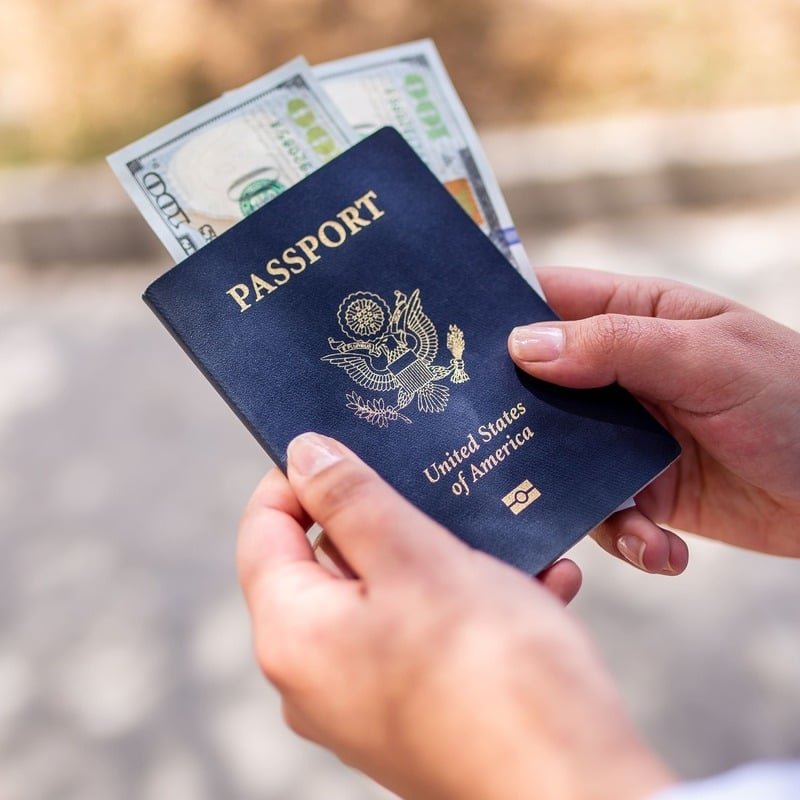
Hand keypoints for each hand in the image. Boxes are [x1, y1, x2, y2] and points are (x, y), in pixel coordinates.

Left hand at [238, 433, 673, 799]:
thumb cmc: (494, 674)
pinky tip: (539, 588)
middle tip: (441, 487)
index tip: (347, 443)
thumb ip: (352, 499)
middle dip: (391, 517)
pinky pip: (431, 636)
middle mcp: (317, 677)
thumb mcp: (417, 559)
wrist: (578, 793)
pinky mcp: (418, 714)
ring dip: (448, 559)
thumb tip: (305, 453)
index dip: (299, 478)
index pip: (264, 530)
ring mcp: (368, 701)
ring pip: (394, 595)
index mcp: (294, 637)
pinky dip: (473, 603)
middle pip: (332, 563)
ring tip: (508, 540)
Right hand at [509, 268, 799, 573]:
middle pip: (538, 387)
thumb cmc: (795, 398)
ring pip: (561, 458)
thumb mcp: (707, 357)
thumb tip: (522, 345)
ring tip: (625, 523)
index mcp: (635, 317)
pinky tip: (663, 550)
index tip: (448, 344)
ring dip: (576, 496)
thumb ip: (615, 346)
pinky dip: (628, 537)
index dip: (497, 314)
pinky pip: (605, 512)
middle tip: (483, 447)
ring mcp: (628, 434)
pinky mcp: (645, 489)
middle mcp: (620, 373)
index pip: (549, 300)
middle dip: (515, 419)